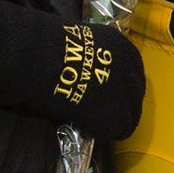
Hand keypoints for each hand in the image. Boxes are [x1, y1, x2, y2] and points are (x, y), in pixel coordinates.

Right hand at [0, 0, 145, 141]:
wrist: (38, 60)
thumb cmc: (50, 45)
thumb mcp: (84, 40)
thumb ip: (95, 54)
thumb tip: (90, 67)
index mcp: (124, 48)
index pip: (133, 74)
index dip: (120, 87)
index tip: (108, 93)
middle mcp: (130, 71)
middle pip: (135, 96)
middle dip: (122, 104)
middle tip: (102, 110)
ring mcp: (124, 96)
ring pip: (130, 118)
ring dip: (115, 121)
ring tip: (96, 123)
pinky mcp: (112, 117)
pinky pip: (117, 131)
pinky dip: (105, 131)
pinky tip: (91, 129)